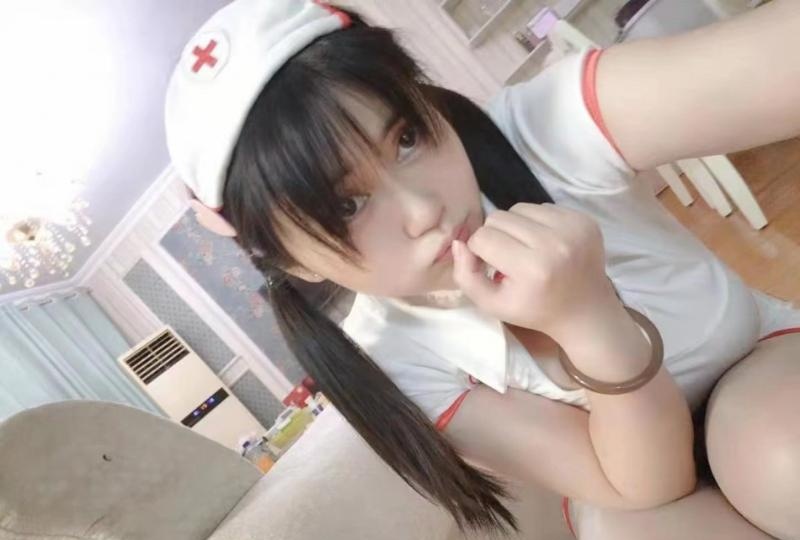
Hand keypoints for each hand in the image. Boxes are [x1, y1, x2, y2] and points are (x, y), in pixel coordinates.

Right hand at [452, 203, 617, 338]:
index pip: (483, 238)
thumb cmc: (534, 309)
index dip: (479, 251)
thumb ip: (466, 276)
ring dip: (516, 227)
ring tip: (526, 249)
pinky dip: (536, 223)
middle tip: (508, 258)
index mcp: (532, 268)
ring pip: (519, 208)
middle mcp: (555, 243)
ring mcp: (573, 228)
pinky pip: (542, 207)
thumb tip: (458, 243)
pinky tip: (545, 243)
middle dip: (496, 236)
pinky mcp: (584, 219)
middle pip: (499, 218)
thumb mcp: (492, 304)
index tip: (491, 266)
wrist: (585, 311)